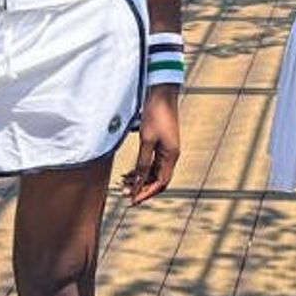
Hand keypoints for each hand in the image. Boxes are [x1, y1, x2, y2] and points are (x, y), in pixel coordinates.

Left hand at [123, 83, 180, 203]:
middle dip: (142, 188)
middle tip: (126, 194)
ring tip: (123, 183)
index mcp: (171, 156)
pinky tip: (129, 172)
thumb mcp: (146, 140)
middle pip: (158, 179)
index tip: (132, 200)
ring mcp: (167, 149)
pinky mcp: (161, 144)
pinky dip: (141, 169)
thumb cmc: (155, 115)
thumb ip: (143, 163)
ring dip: (140, 179)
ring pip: (154, 172)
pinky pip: (152, 163)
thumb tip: (139, 182)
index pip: (161, 183)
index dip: (146, 193)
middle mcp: (171, 155)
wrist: (161, 94)